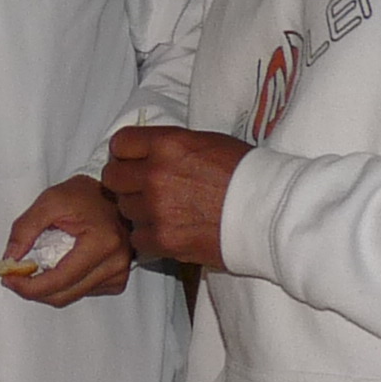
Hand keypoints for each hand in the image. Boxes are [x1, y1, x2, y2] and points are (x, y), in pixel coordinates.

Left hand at [0, 176, 133, 305]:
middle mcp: (114, 263)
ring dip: (47, 288)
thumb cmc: (85, 195)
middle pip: (63, 295)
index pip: (60, 279)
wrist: (111, 196)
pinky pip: (81, 293)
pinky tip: (59, 267)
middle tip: (14, 277)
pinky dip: (64, 286)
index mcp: (102, 243)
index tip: (9, 279)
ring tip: (37, 267)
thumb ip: (25, 229)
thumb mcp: (50, 202)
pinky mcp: (116, 281)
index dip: (29, 286)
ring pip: (70, 297)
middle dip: (33, 290)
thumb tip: (10, 258)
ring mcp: (118, 274)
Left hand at [104, 126, 250, 268]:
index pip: (120, 143)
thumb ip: (170, 146)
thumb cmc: (245, 174)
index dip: (125, 153)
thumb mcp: (206, 142)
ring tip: (164, 210)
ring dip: (138, 210)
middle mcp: (155, 174)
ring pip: (124, 209)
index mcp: (167, 144)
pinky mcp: (162, 239)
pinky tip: (168, 230)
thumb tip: (146, 152)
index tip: (132, 161)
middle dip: (125, 182)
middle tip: (142, 188)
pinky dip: (149, 236)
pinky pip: (137, 238)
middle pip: (112, 177)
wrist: (268, 212)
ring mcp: (156, 209)